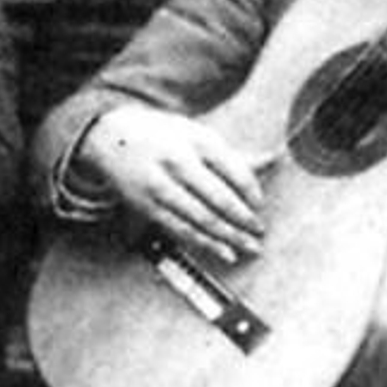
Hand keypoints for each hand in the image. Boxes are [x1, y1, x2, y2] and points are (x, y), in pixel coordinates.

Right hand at [80, 104, 266, 263]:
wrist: (110, 136)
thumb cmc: (163, 135)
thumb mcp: (197, 135)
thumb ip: (233, 155)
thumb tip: (276, 159)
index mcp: (195, 140)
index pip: (233, 169)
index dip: (251, 191)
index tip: (260, 206)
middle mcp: (177, 162)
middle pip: (218, 198)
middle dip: (243, 219)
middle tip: (260, 233)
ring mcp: (160, 186)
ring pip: (201, 218)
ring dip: (229, 237)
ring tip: (250, 248)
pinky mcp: (147, 206)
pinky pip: (181, 229)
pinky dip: (205, 243)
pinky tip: (224, 252)